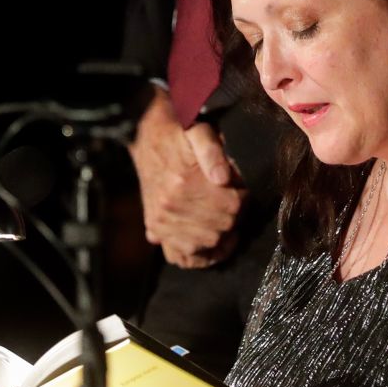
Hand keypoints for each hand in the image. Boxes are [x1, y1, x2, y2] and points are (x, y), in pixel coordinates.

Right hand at [128, 87, 243, 267]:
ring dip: (221, 234)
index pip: (232, 206)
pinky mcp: (155, 228)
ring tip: (224, 218)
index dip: (243, 198)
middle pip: (222, 227)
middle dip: (234, 215)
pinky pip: (182, 255)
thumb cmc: (177, 133)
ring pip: (207, 243)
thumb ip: (213, 151)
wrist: (143, 135)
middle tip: (233, 202)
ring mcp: (161, 220)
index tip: (241, 189)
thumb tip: (223, 178)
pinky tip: (213, 243)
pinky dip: (201, 254)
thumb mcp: (199, 131)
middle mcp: (170, 205)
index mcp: (184, 182)